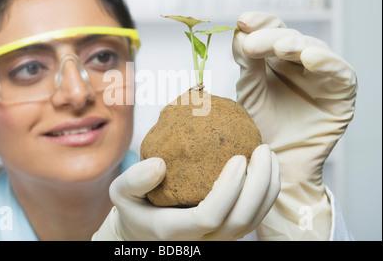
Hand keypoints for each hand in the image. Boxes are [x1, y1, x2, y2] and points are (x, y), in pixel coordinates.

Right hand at [92, 144, 279, 240]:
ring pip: (255, 219)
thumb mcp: (120, 192)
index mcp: (176, 230)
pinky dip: (267, 192)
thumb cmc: (134, 207)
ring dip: (268, 186)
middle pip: (242, 219)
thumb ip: (134, 180)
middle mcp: (203, 240)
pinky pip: (256, 215)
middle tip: (261, 149)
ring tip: (268, 154)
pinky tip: (267, 167)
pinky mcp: (229, 230)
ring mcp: (219, 238)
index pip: (211, 216)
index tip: (237, 158)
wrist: (145, 229)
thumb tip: (159, 165)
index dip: (230, 188)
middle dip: (259, 183)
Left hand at [232, 11, 356, 239]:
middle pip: (290, 38)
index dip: (259, 22)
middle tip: (254, 44)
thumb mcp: (248, 90)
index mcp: (276, 59)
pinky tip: (309, 58)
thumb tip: (240, 32)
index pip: (271, 30)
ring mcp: (322, 76)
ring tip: (282, 48)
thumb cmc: (258, 128)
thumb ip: (246, 62)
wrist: (274, 164)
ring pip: (315, 49)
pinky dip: (327, 62)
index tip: (242, 20)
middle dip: (271, 38)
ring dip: (298, 45)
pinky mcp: (341, 93)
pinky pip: (340, 72)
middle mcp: (300, 63)